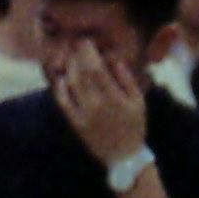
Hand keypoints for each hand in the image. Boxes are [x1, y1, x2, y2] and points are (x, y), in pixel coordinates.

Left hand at [57, 41, 150, 174]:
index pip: (96, 68)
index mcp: (114, 98)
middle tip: (76, 44)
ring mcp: (84, 116)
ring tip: (72, 58)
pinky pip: (63, 102)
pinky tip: (63, 78)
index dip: (88, 52)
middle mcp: (97, 106)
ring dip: (69, 68)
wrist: (123, 156)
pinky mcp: (76, 124)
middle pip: (81, 74)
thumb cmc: (134, 125)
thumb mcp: (138, 100)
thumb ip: (125, 77)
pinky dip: (61, 88)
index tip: (86, 41)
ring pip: (71, 85)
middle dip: (77, 55)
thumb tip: (112, 58)